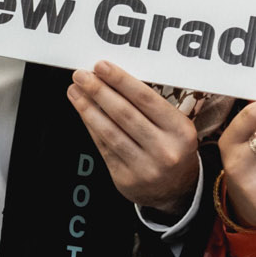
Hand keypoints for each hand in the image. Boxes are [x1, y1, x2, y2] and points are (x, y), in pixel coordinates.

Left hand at [67, 61, 203, 214]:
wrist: (176, 190)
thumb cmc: (172, 147)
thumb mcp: (174, 126)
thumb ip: (149, 105)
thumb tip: (112, 78)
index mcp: (180, 131)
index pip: (146, 99)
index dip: (121, 81)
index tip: (101, 66)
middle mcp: (164, 150)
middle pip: (124, 114)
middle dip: (99, 91)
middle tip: (81, 75)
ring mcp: (144, 167)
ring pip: (110, 132)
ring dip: (88, 108)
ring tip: (75, 91)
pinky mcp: (125, 179)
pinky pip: (103, 147)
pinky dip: (91, 126)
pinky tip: (83, 112)